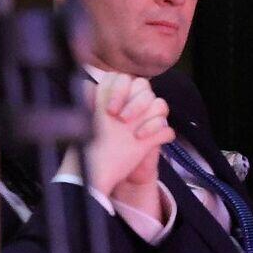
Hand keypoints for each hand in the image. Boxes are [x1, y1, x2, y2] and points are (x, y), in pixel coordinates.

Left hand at [86, 75, 173, 195]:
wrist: (101, 174)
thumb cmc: (90, 147)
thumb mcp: (86, 123)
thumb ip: (88, 101)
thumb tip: (87, 85)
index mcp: (113, 98)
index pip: (123, 78)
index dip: (119, 89)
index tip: (109, 109)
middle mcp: (131, 106)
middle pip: (145, 87)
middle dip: (134, 102)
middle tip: (120, 119)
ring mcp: (145, 121)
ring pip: (160, 104)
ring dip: (148, 116)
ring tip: (133, 133)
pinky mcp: (155, 138)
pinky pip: (167, 129)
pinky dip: (158, 133)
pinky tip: (141, 140)